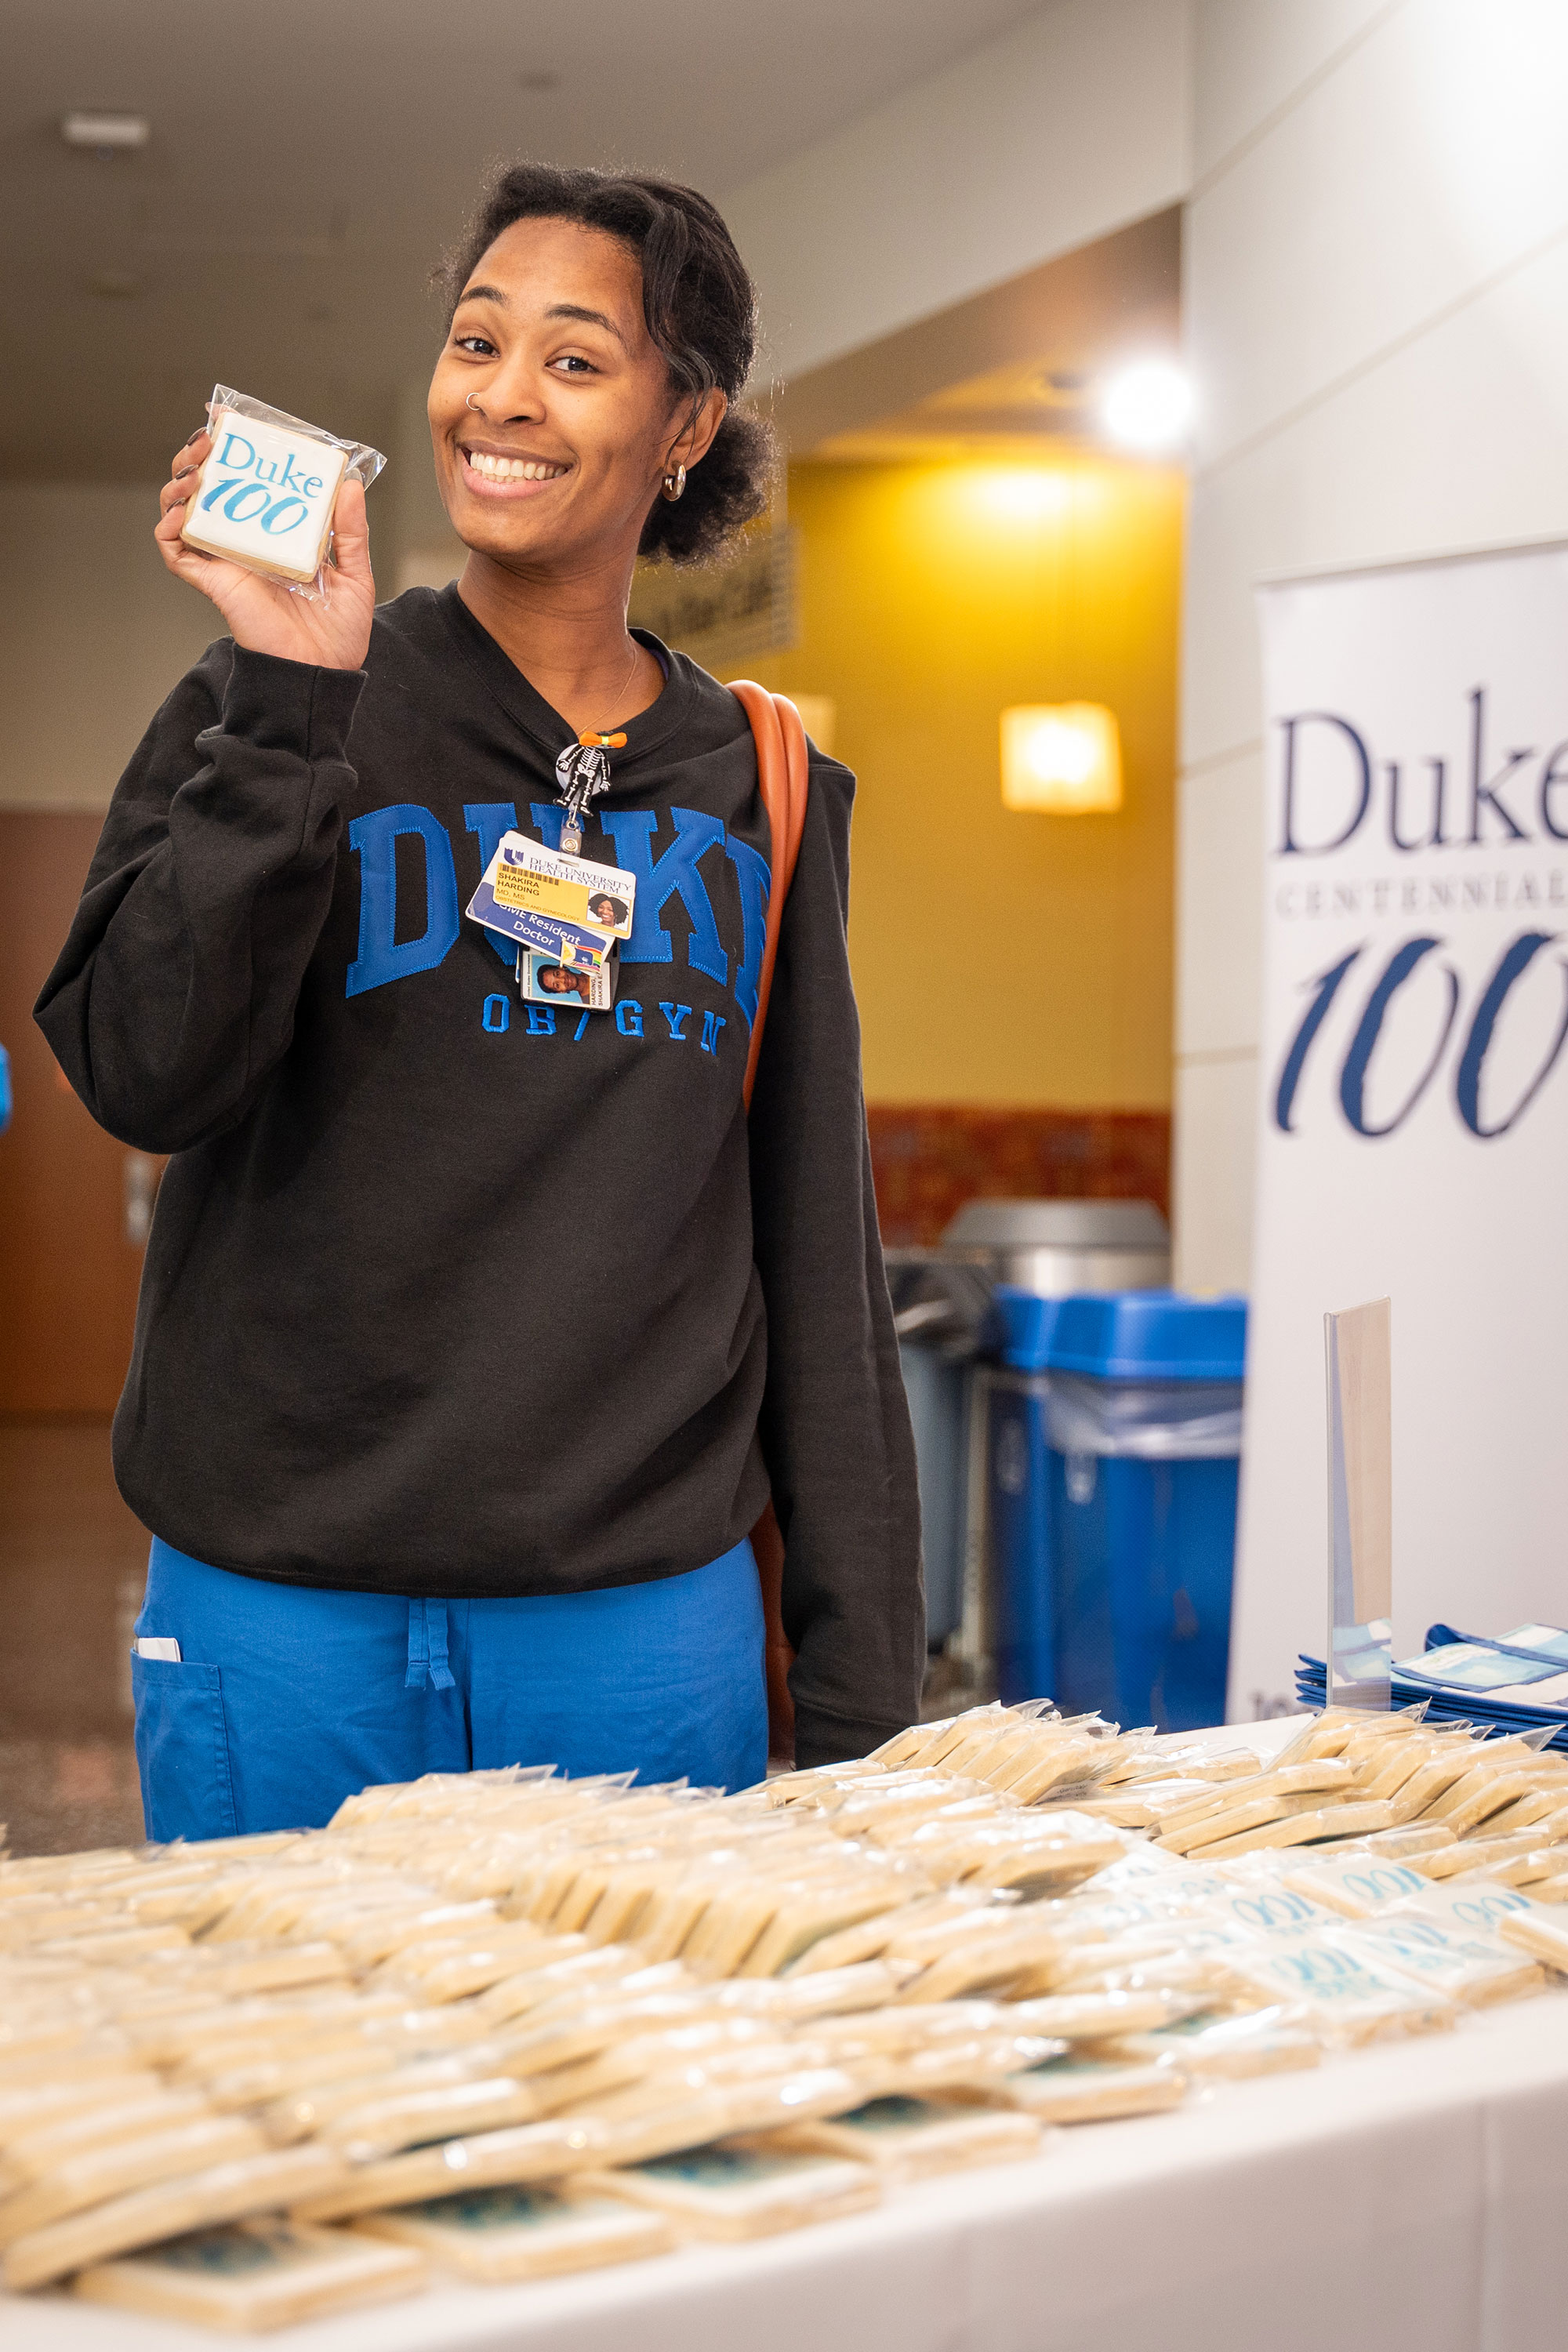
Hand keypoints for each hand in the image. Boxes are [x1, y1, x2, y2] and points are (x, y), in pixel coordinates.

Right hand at [155, 427, 374, 671]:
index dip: (232, 451)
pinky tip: (180, 514)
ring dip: (180, 484)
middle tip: (210, 440)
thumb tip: (350, 485)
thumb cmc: (339, 631)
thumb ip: (351, 532)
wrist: (323, 671)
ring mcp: (225, 561)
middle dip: (199, 458)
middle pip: (207, 489)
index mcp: (274, 533)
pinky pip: (176, 552)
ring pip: (183, 513)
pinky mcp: (213, 583)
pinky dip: (169, 530)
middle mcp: (245, 542)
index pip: (245, 482)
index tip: (230, 421)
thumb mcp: (355, 574)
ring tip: (196, 470)